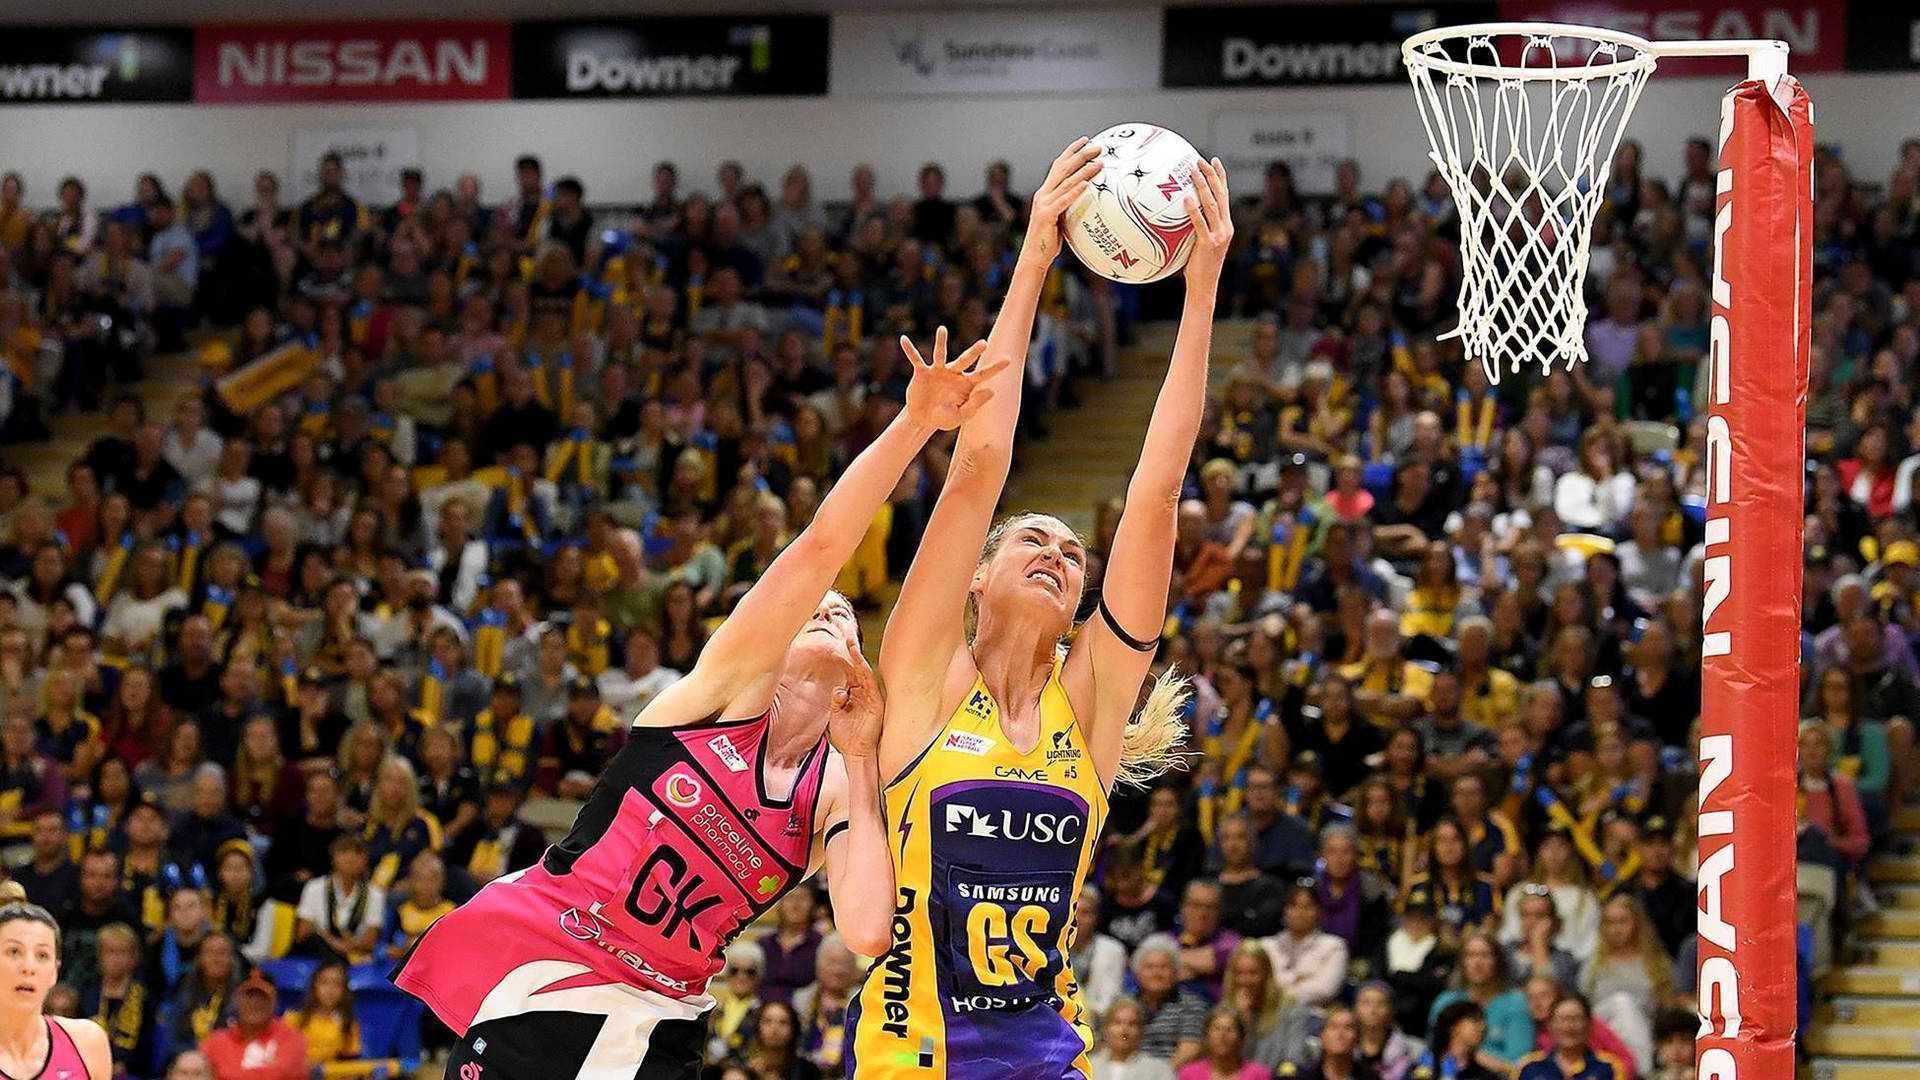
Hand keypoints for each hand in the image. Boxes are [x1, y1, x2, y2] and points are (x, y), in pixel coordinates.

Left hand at [826, 648, 882, 760]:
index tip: (834, 646)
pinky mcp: (876, 704)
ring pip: (865, 672)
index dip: (842, 658)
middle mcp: (864, 692)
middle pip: (857, 667)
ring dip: (858, 658)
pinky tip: (859, 663)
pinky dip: (865, 673)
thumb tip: (839, 690)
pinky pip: (871, 685)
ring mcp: (871, 697)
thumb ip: (836, 700)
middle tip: (845, 635)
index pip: (849, 671)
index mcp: (854, 693)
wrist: (857, 754)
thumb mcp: (836, 715)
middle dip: (851, 651)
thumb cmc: (847, 736)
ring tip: (851, 644)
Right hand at [900, 327, 1005, 431]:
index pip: (983, 374)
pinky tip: (903, 339)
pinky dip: (910, 350)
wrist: (924, 419)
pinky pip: (916, 359)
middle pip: (965, 360)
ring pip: (940, 354)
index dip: (995, 367)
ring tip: (942, 329)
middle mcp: (953, 373)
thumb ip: (975, 405)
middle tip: (984, 344)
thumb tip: (992, 391)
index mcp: (966, 384)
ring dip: (941, 342)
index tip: (1009, 360)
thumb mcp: (961, 416)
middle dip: (974, 352)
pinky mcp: (922, 372)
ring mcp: (938, 371)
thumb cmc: (945, 418)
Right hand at [1021, 138, 1102, 267]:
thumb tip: (1088, 200)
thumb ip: (1069, 206)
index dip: (1071, 151)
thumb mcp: (1061, 218)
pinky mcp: (1046, 216)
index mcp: (1045, 192)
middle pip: (1062, 168)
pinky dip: (1075, 191)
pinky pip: (1063, 201)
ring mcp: (1043, 204)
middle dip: (1080, 155)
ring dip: (1083, 171)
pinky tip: (1086, 184)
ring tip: (1099, 163)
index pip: (1058, 165)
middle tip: (1097, 146)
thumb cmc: (1049, 241)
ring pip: (1066, 182)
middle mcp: (1042, 194)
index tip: (1085, 140)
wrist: (1033, 257)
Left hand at [1182, 157, 1233, 287]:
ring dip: (1203, 187)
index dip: (1221, 177)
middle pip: (1221, 195)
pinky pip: (1200, 225)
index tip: (1214, 161)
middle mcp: (1225, 228)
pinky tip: (1186, 200)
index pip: (1225, 196)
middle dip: (1212, 175)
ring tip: (1192, 172)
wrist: (1205, 287)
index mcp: (1225, 226)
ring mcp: (1218, 236)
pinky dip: (1194, 211)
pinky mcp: (1209, 245)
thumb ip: (1194, 228)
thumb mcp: (1198, 244)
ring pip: (1212, 206)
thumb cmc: (1197, 267)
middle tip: (1200, 160)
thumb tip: (1176, 213)